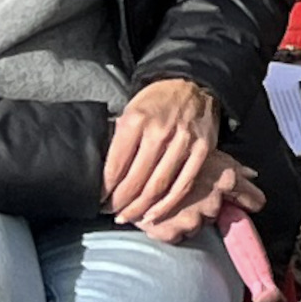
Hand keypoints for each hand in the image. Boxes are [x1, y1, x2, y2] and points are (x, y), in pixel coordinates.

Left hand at [105, 78, 224, 232]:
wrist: (193, 84)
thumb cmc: (157, 101)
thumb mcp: (131, 109)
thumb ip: (121, 139)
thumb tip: (106, 174)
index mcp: (136, 119)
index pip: (116, 164)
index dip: (106, 188)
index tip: (99, 199)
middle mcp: (160, 131)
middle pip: (136, 179)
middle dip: (120, 202)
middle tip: (112, 212)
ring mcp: (183, 142)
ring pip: (158, 186)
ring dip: (140, 208)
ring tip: (128, 217)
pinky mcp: (202, 151)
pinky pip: (182, 185)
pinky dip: (167, 205)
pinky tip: (153, 215)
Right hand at [135, 151, 256, 249]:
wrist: (126, 166)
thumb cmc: (165, 151)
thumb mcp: (200, 151)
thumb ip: (230, 166)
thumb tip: (252, 175)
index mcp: (224, 178)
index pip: (254, 199)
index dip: (251, 200)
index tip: (248, 203)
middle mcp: (212, 201)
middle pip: (218, 211)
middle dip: (205, 204)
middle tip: (186, 192)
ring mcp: (191, 219)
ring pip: (198, 226)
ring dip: (187, 217)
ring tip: (170, 202)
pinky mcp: (171, 233)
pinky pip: (177, 236)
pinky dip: (169, 228)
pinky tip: (159, 213)